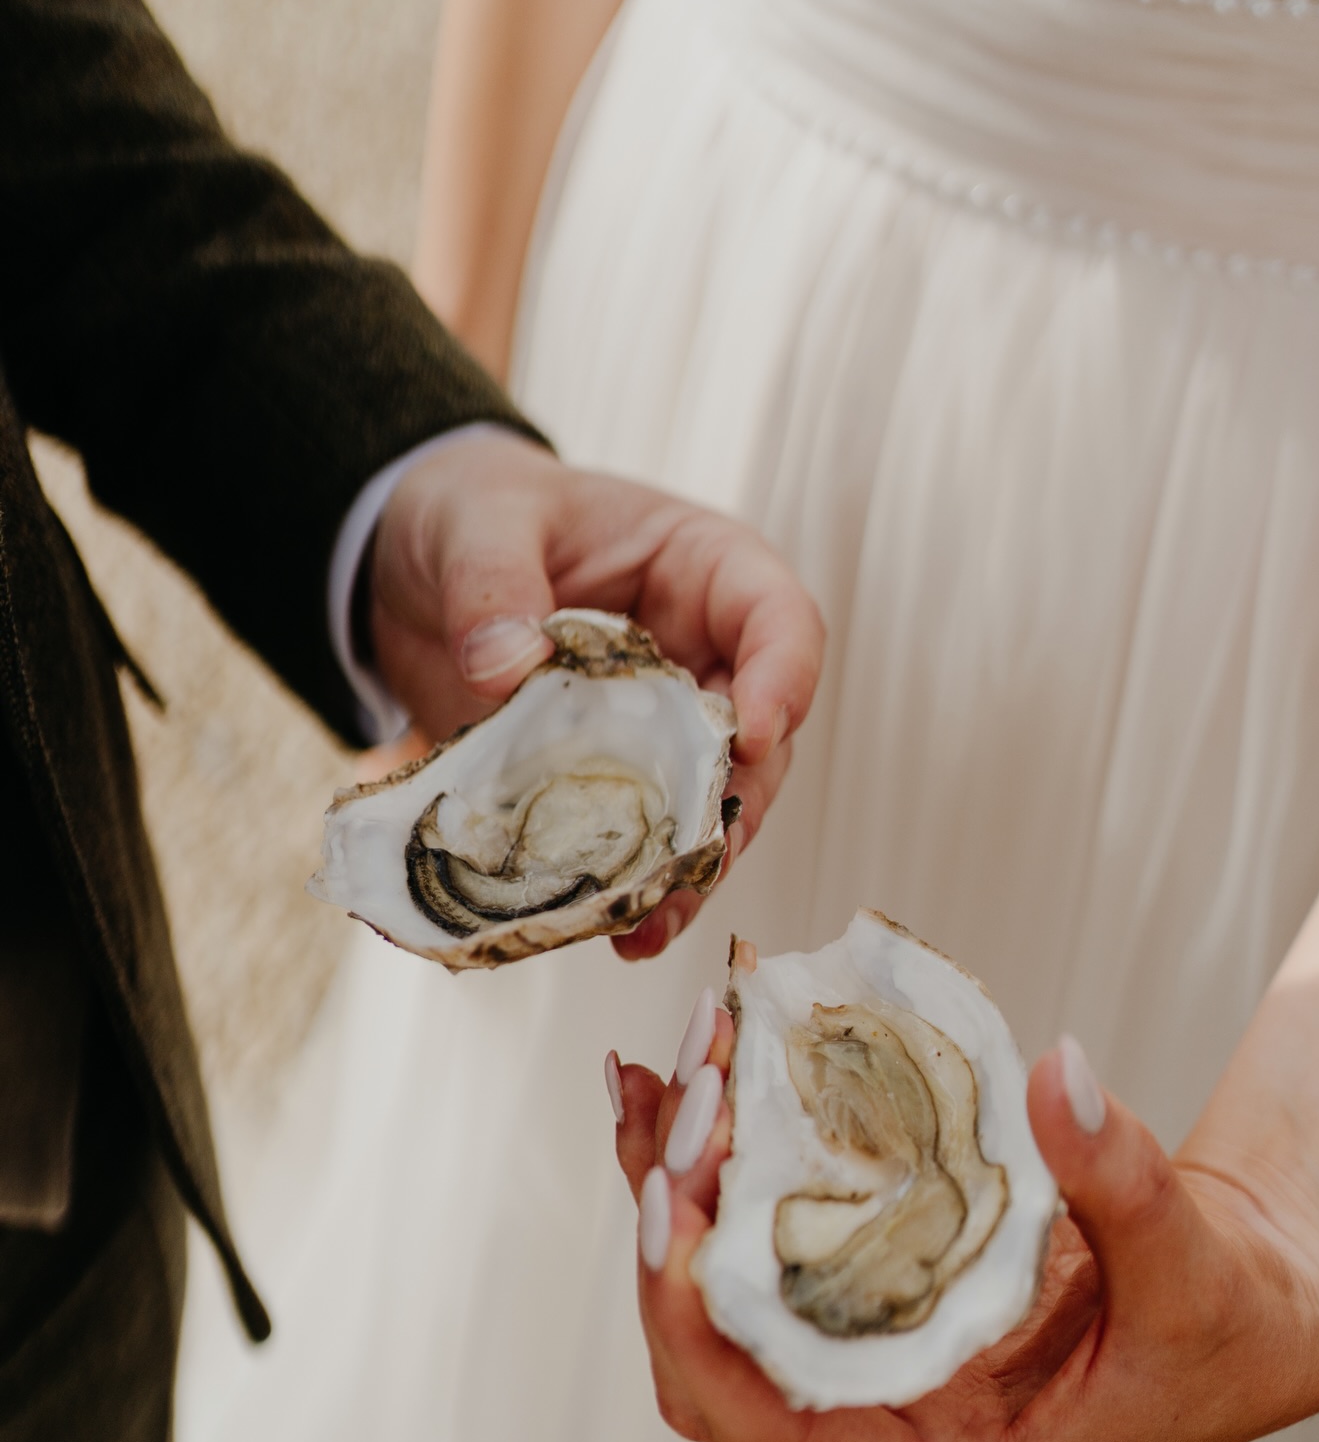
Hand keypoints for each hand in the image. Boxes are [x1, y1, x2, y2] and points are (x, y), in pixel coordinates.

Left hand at [369, 431, 823, 956]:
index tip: (750, 734)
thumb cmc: (474, 512)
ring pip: (703, 813)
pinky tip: (595, 929)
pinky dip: (617, 888)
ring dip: (682, 873)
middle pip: (759, 746)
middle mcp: (701, 661)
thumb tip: (507, 667)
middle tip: (698, 861)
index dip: (784, 679)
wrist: (411, 568)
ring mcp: (655, 734)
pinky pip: (628, 843)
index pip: (780, 622)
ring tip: (641, 926)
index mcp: (703, 573)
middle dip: (733, 810)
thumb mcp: (475, 521)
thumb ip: (491, 584)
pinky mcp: (601, 786)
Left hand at [609, 1006, 1318, 1441]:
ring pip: (724, 1289)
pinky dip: (721, 1162)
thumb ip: (1123, 1180)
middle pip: (719, 1353)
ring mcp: (868, 1350)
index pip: (774, 1430)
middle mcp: (883, 1417)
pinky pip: (769, 1232)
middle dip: (677, 1232)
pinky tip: (697, 1079)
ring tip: (660, 1072)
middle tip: (686, 1099)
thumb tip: (1059, 1077)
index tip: (675, 1215)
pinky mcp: (874, 1282)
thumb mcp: (1190, 1265)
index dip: (701, 1331)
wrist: (1244, 1303)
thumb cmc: (1220, 1321)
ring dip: (679, 1181)